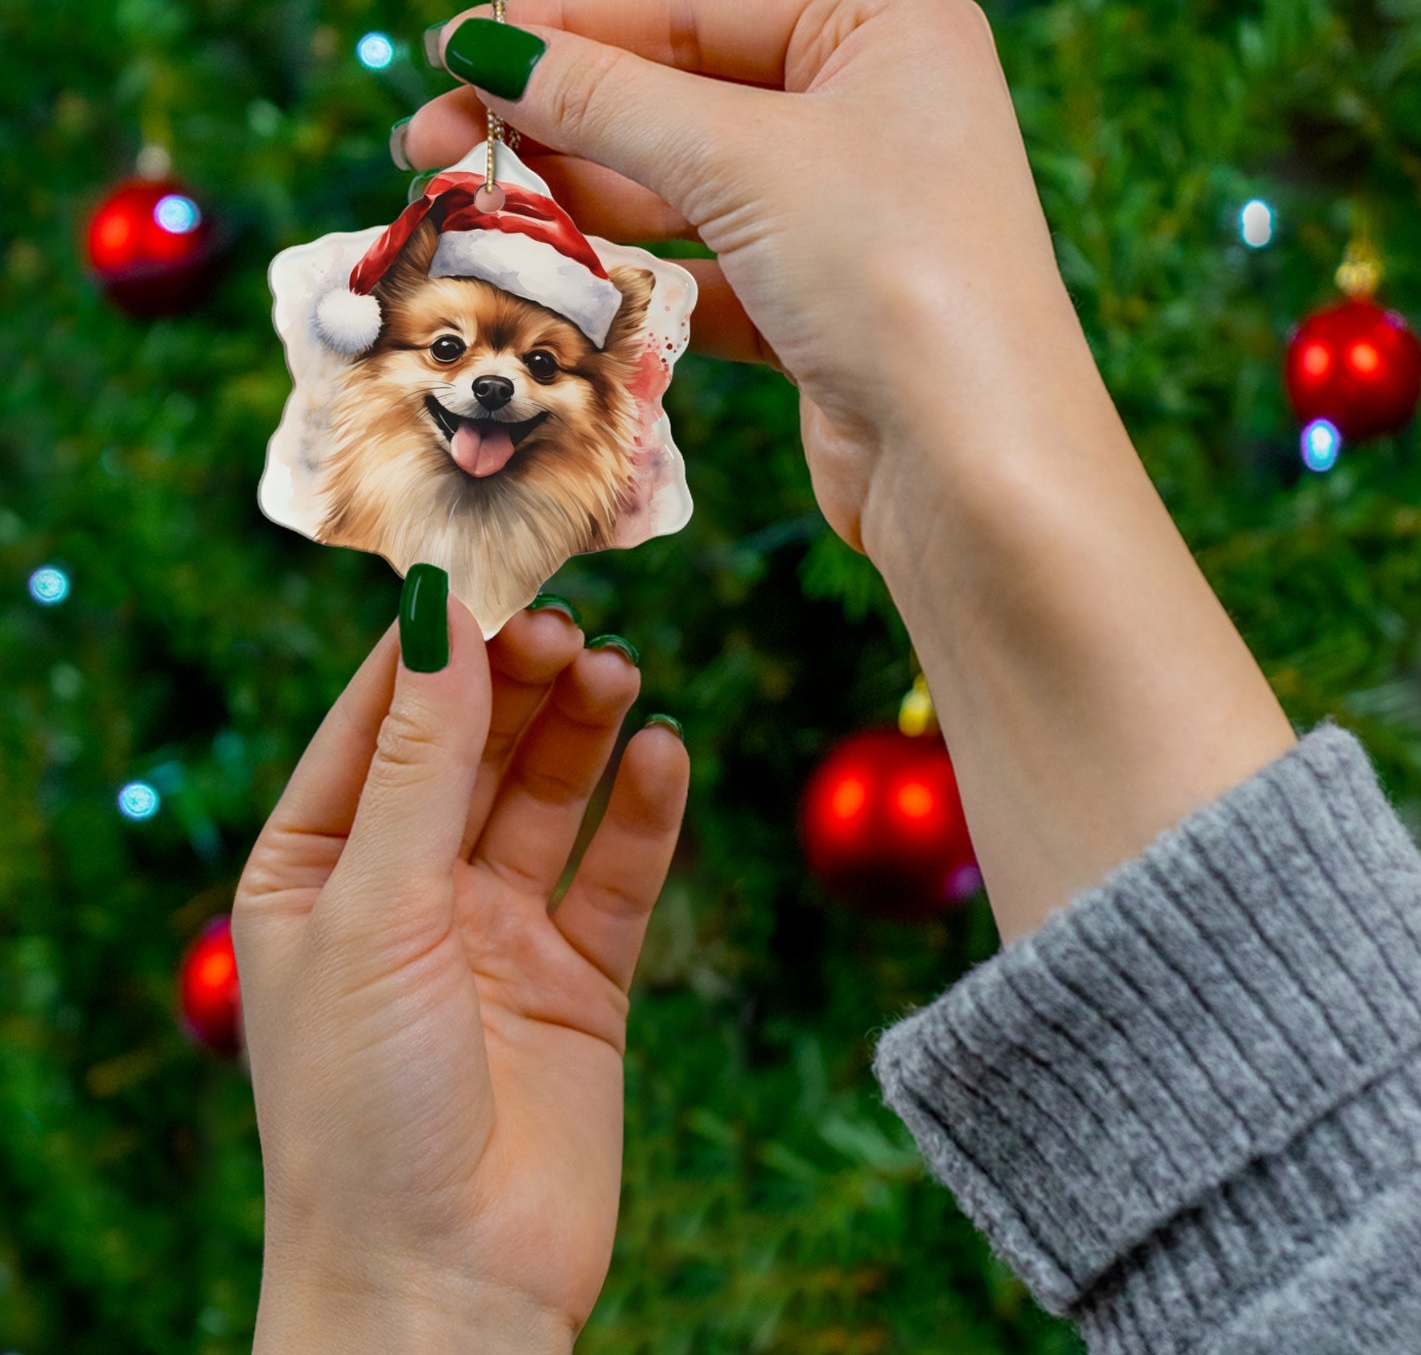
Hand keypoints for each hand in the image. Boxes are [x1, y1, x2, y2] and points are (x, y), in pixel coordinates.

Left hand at [232, 599, 687, 1351]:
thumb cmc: (362, 1107)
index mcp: (317, 869)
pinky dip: (644, 812)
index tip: (493, 576)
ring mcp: (497, 933)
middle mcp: (407, 890)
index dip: (434, 649)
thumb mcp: (374, 910)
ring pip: (548, 796)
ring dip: (584, 731)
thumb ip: (418, 762)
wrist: (445, 1288)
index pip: (377, 722)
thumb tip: (437, 617)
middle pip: (472, 748)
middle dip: (518, 683)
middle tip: (571, 628)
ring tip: (620, 673)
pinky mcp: (579, 979)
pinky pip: (616, 873)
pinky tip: (665, 753)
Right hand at [402, 0, 1093, 555]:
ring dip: (581, 206)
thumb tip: (487, 49)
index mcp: (882, 32)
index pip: (690, 8)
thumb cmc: (892, 273)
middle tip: (429, 148)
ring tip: (475, 216)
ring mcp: (846, 219)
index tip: (453, 52)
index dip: (562, 29)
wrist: (973, 466)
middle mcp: (870, 115)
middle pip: (677, 100)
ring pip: (684, 195)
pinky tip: (559, 284)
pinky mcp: (820, 312)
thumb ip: (609, 99)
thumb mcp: (743, 158)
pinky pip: (706, 276)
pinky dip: (636, 282)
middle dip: (554, 125)